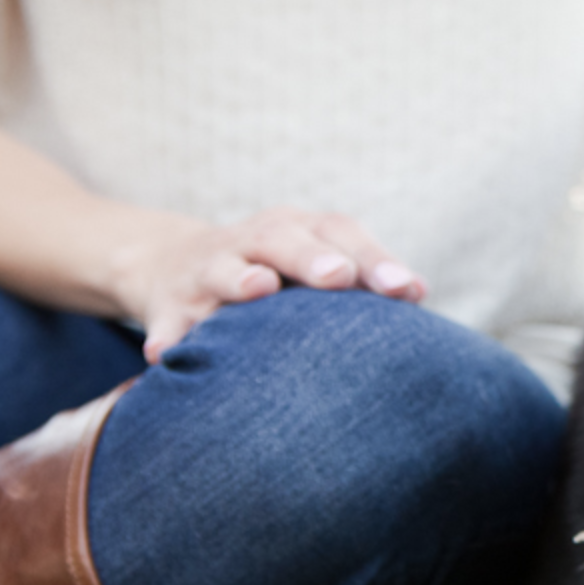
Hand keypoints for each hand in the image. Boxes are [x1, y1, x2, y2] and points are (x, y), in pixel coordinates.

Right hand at [110, 207, 425, 361]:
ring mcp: (206, 270)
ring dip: (240, 278)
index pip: (339, 233)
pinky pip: (164, 321)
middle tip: (340, 276)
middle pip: (282, 242)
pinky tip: (166, 354)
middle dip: (312, 258)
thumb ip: (362, 277)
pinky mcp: (168, 304)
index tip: (405, 290)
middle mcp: (252, 242)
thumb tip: (418, 293)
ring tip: (258, 289)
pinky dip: (166, 336)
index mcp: (297, 230)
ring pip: (222, 269)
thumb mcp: (313, 264)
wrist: (174, 265)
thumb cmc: (272, 272)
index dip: (374, 257)